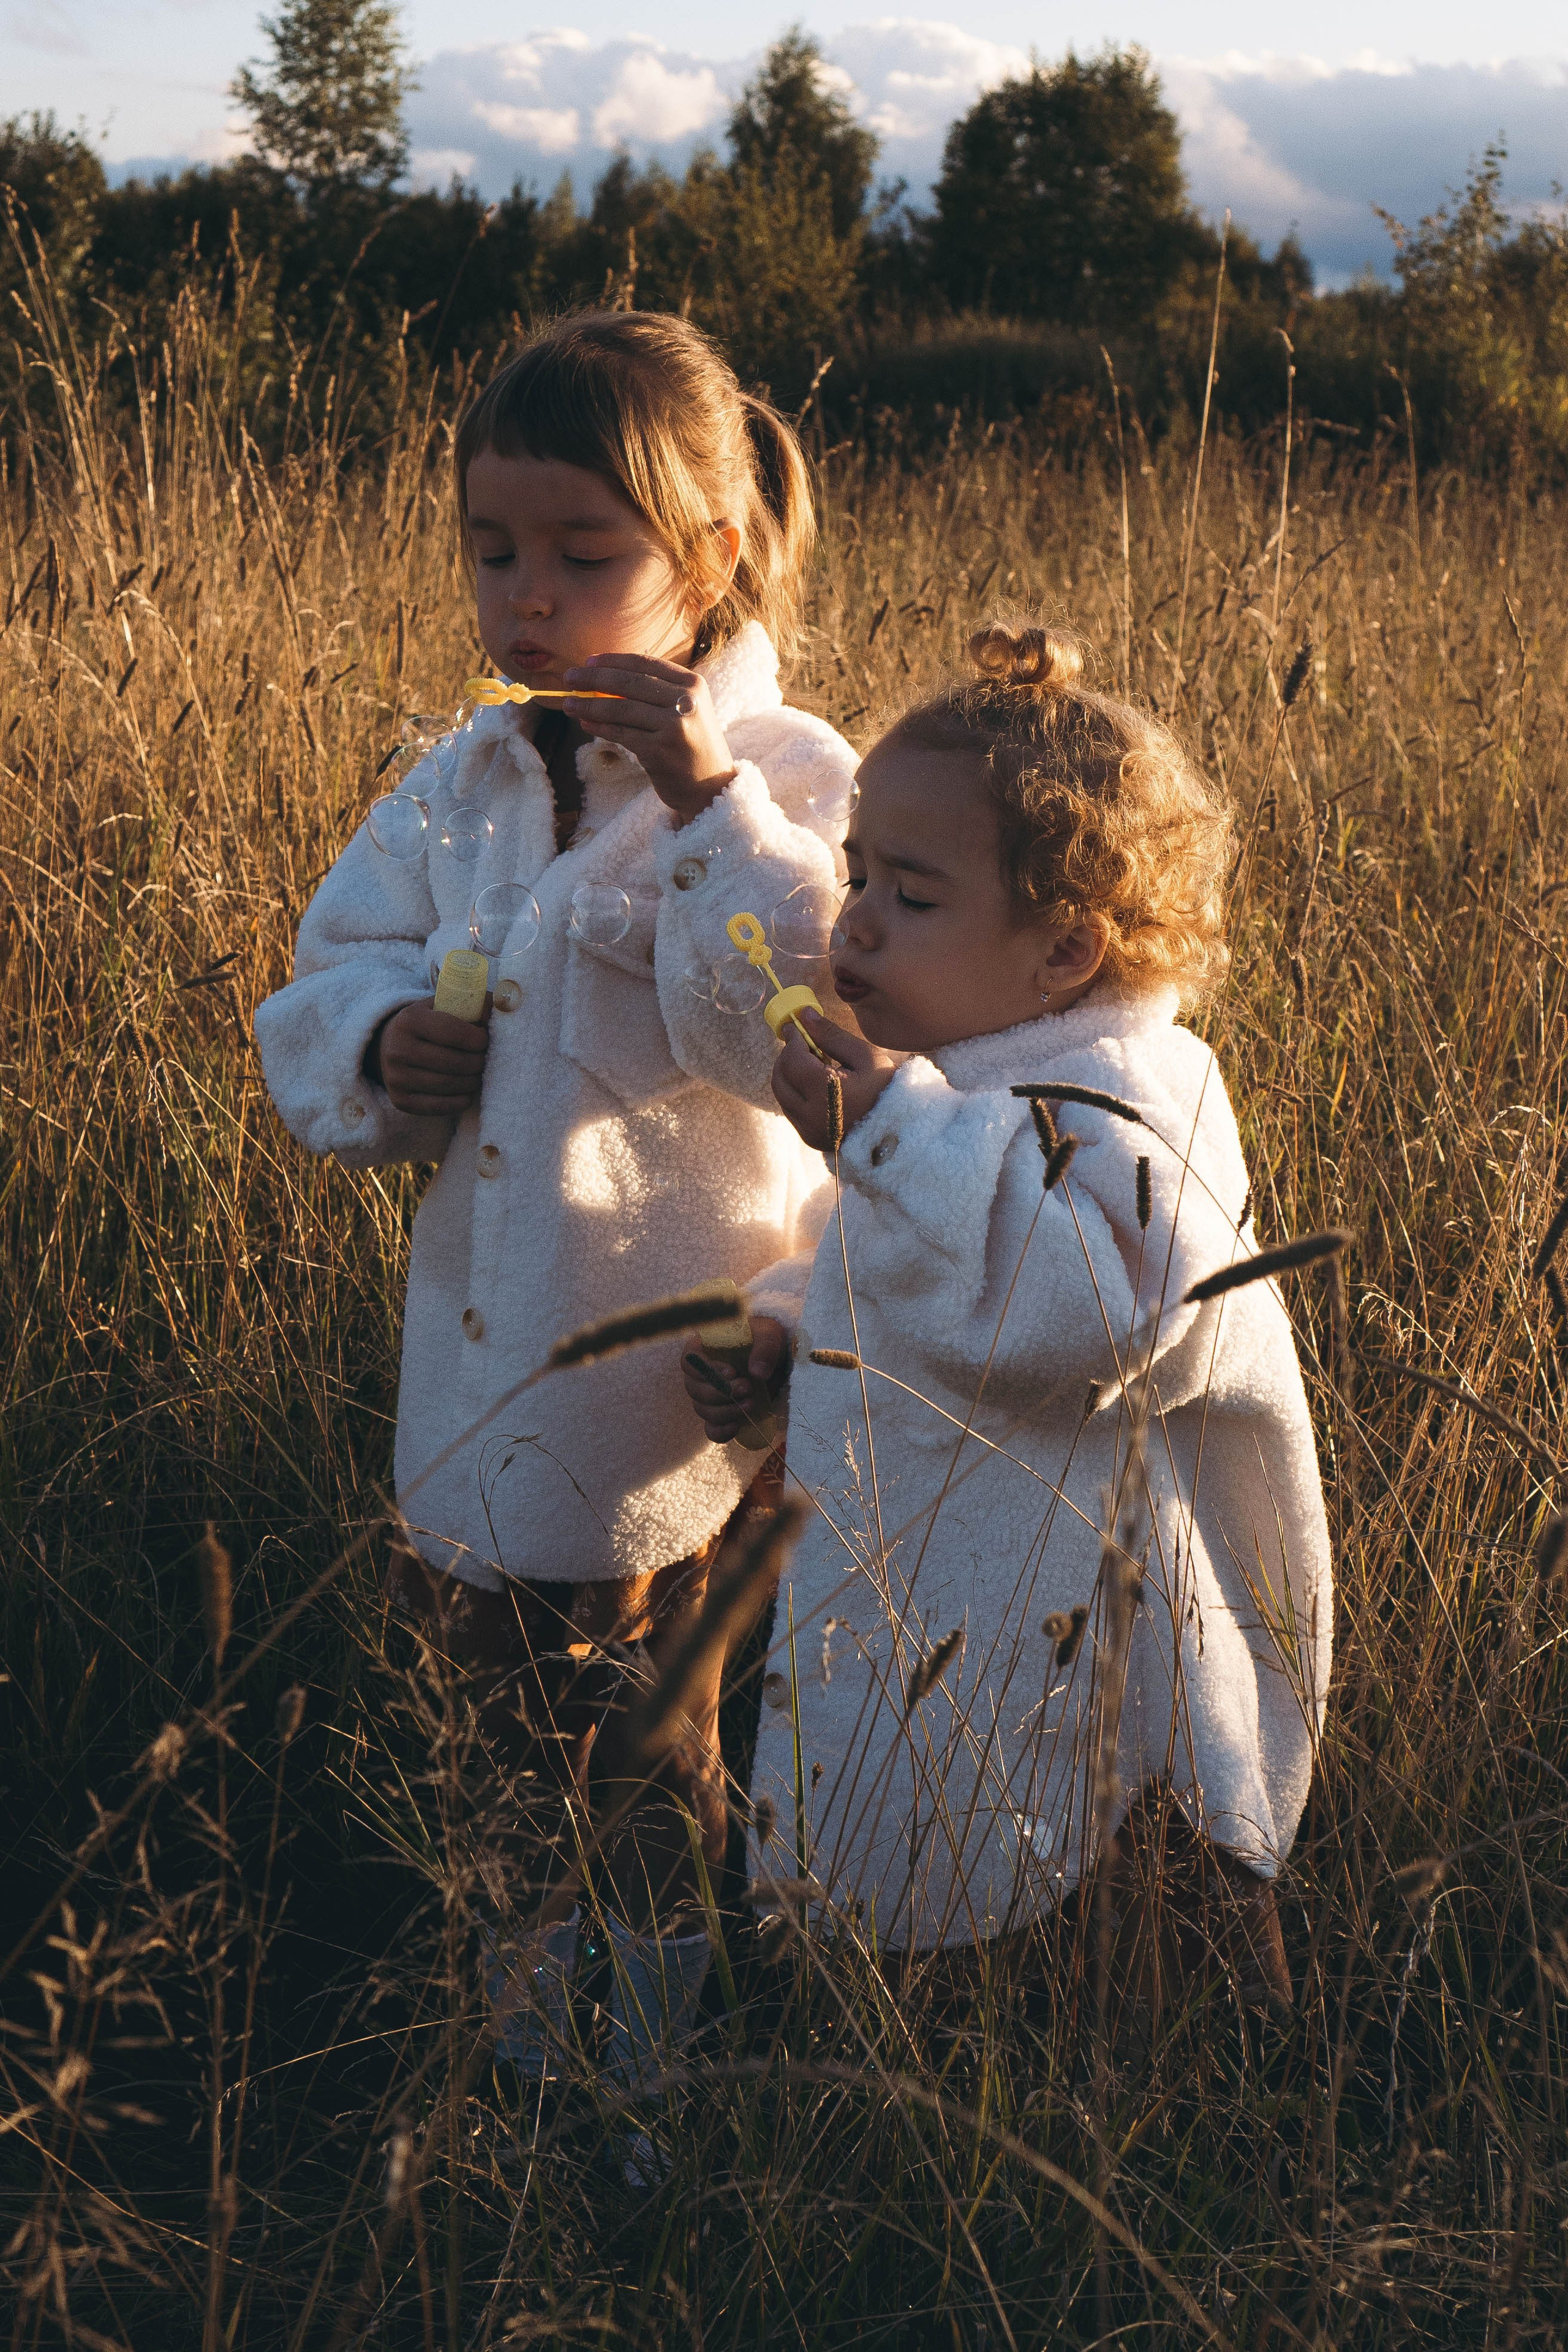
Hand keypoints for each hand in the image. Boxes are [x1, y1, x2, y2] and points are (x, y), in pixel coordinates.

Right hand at [369, 1000, 488, 1115]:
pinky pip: (439, 1107)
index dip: (478, 1039)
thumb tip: (503, 1008)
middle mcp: (398, 1049)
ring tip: (477, 1074)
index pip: (454, 1032)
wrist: (388, 1046)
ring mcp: (396, 1077)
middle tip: (485, 1059)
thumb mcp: (442, 1005)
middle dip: (478, 1062)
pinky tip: (467, 1092)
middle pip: (454, 1063)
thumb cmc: (427, 1024)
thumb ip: (472, 1004)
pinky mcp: (400, 1100)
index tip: (485, 1039)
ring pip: (449, 1085)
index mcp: (410, 1020)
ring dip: (472, 1082)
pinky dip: (460, 1101)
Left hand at [562, 654, 736, 822]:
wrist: (710, 786)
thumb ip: (654, 692)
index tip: (588, 661)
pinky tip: (585, 724)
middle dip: (593, 678)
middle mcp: (686, 701)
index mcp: (692, 684)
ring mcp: (674, 726)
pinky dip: (599, 728)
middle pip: (629, 682)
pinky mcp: (659, 750)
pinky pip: (621, 734)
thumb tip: (604, 679)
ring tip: (568, 704)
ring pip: (620, 709)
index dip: (613, 661)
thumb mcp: (684, 709)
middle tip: (569, 678)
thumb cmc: (691, 745)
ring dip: (589, 705)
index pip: (645, 663)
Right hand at [682, 1316, 788, 1444]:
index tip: (732, 1372)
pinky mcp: (721, 1413)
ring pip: (702, 1410)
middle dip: (721, 1393)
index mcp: (703, 1349)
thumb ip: (765, 1347)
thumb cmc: (765, 1340)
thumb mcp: (769, 1334)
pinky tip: (736, 1426)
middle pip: (694, 1390)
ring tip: (751, 1404)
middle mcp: (700, 1374)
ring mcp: (709, 1396)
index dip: (706, 1370)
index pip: (689, 1362)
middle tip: (748, 1388)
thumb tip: (757, 1372)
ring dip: (726, 1411)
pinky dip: (721, 1432)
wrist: (776, 1359)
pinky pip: (711, 1429)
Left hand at [771, 1012, 899, 1150]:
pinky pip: (790, 1109)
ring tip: (812, 1063)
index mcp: (827, 1094)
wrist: (899, 1126)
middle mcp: (812, 1117)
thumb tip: (804, 1015)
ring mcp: (809, 1131)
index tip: (794, 1025)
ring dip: (789, 1074)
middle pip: (780, 1079)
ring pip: (782, 1095)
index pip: (793, 1061)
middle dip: (786, 1056)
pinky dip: (795, 1091)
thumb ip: (831, 1035)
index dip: (791, 1040)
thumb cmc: (886, 1088)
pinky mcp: (810, 1138)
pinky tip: (815, 1083)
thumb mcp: (865, 1056)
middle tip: (801, 1042)